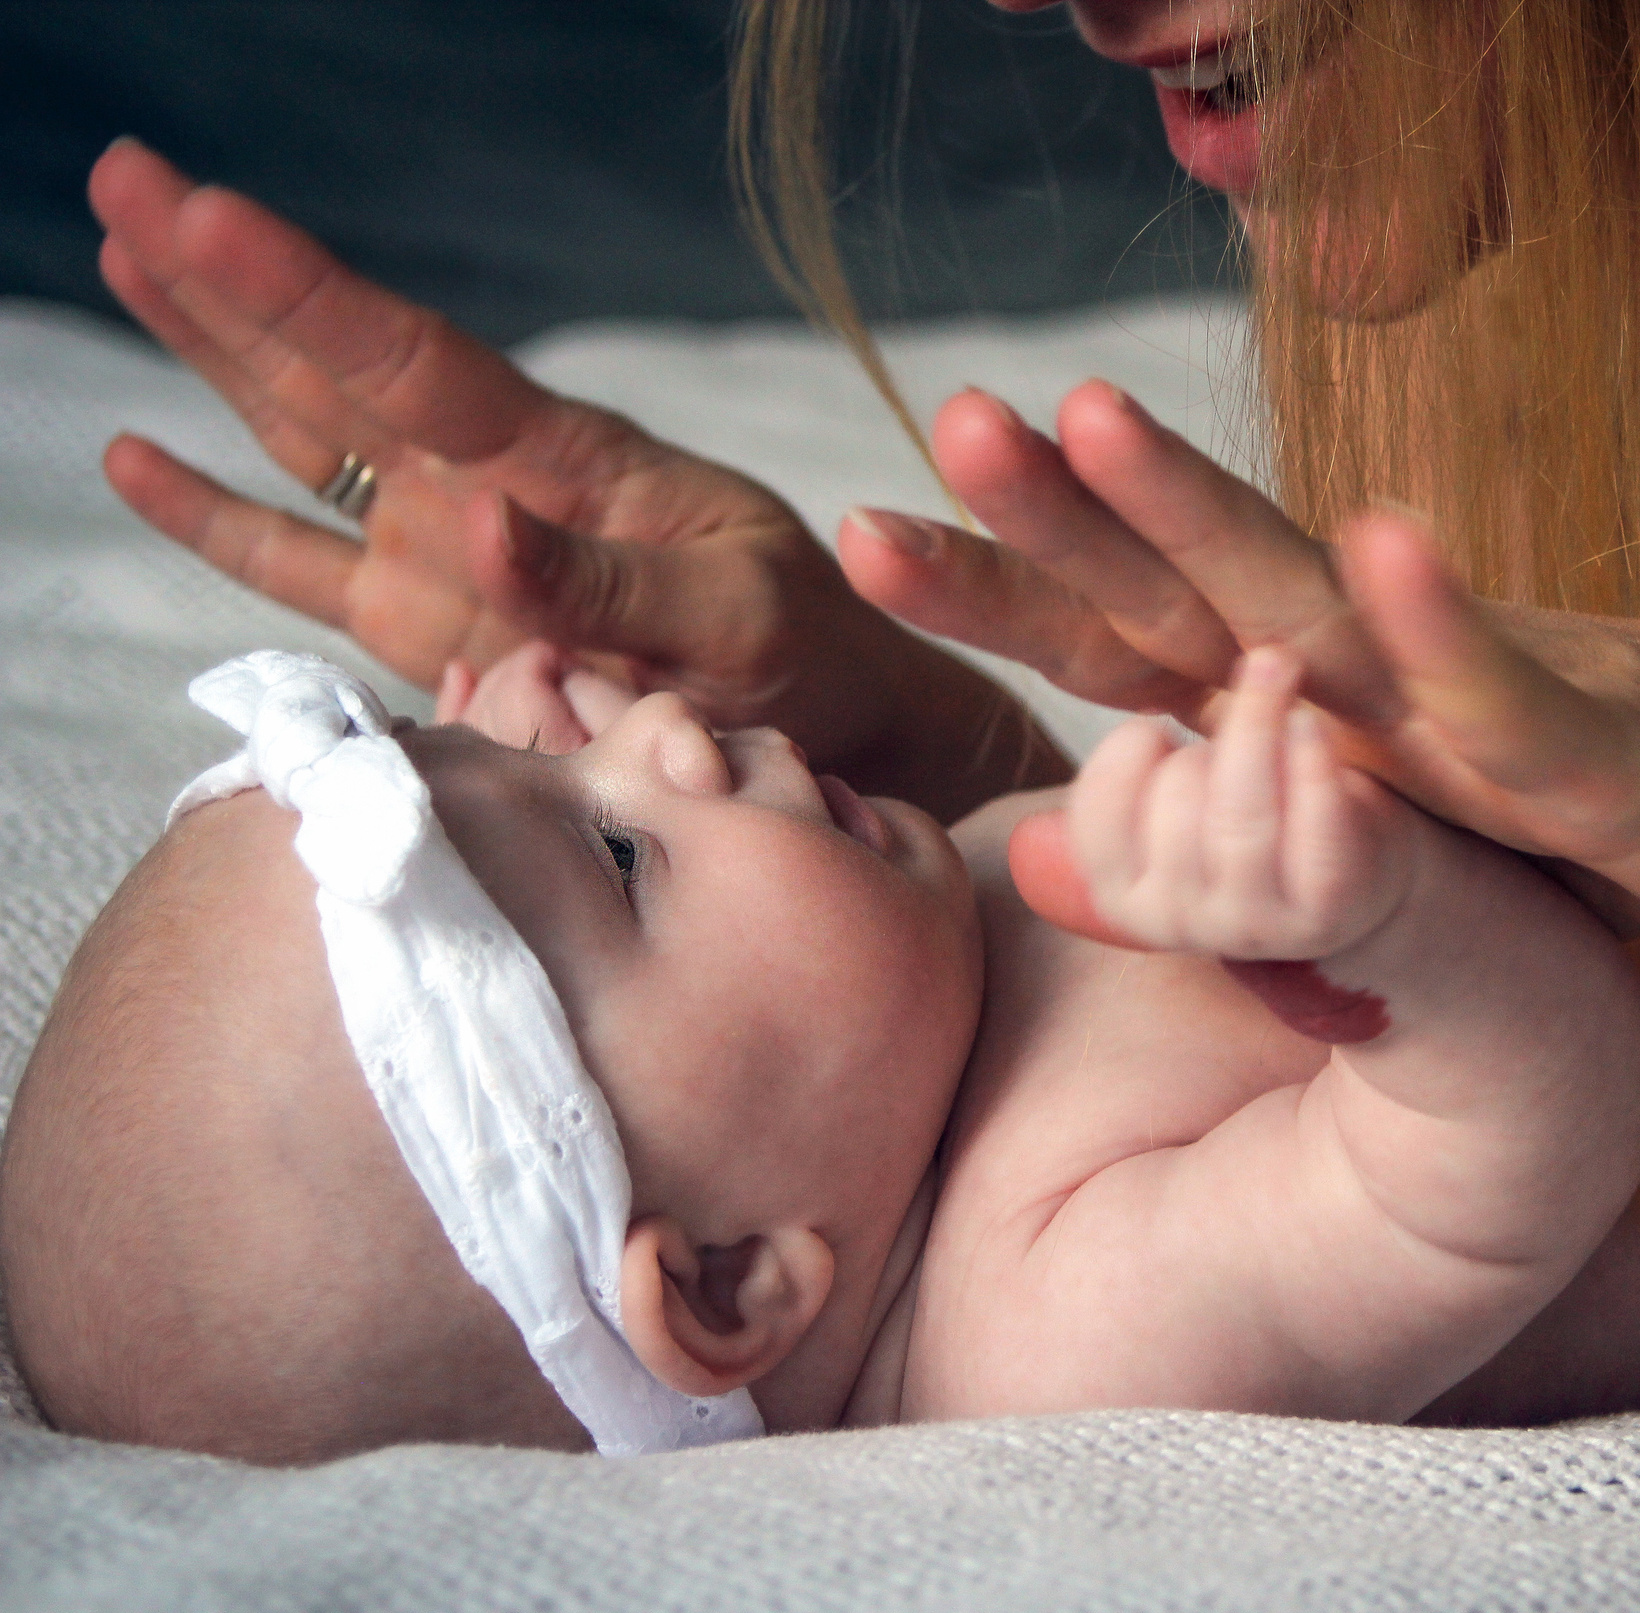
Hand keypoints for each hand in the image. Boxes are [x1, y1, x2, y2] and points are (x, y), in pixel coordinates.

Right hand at [87, 140, 914, 773]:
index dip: (309, 293)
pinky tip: (138, 458)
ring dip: (214, 356)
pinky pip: (306, 569)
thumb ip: (609, 582)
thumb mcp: (738, 616)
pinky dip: (223, 521)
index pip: (417, 362)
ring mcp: (452, 553)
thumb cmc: (807, 653)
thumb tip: (475, 525)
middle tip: (126, 178)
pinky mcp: (435, 629)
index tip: (209, 212)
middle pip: (338, 370)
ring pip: (306, 440)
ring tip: (125, 255)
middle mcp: (491, 487)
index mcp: (569, 464)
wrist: (837, 730)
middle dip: (232, 283)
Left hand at [872, 380, 1639, 967]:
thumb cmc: (1597, 827)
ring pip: (1321, 604)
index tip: (866, 536)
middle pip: (1192, 592)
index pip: (1136, 640)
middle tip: (940, 419)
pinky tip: (1385, 540)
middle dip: (1062, 512)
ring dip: (1208, 508)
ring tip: (1096, 413)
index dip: (1008, 587)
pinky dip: (1443, 619)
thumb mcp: (1388, 856)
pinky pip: (1505, 686)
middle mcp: (1379, 676)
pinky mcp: (1591, 747)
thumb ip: (1218, 846)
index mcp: (1325, 702)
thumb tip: (1041, 855)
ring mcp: (1481, 696)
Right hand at [1068, 647, 1419, 962]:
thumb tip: (1151, 682)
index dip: (1122, 755)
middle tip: (1242, 713)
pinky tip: (1309, 722)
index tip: (1155, 724)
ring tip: (1276, 672)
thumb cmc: (1249, 816)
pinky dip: (1311, 764)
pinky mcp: (1324, 914)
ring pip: (1243, 816)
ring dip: (1257, 728)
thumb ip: (1151, 759)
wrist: (1348, 880)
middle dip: (1208, 739)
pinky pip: (1315, 831)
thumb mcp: (1179, 800)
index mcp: (1124, 898)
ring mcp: (1253, 926)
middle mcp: (1180, 922)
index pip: (1097, 820)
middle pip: (1177, 802)